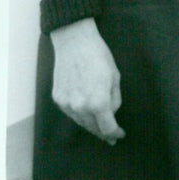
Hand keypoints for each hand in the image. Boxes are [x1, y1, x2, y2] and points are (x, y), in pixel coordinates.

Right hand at [50, 18, 125, 144]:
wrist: (75, 42)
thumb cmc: (99, 56)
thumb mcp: (115, 77)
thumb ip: (114, 99)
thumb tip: (111, 113)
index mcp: (98, 102)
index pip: (107, 128)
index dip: (115, 133)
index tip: (120, 135)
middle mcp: (80, 107)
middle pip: (93, 128)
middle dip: (103, 132)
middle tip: (110, 137)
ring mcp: (67, 104)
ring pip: (81, 122)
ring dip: (91, 124)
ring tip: (99, 126)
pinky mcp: (58, 99)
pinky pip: (71, 112)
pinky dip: (79, 114)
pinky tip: (85, 111)